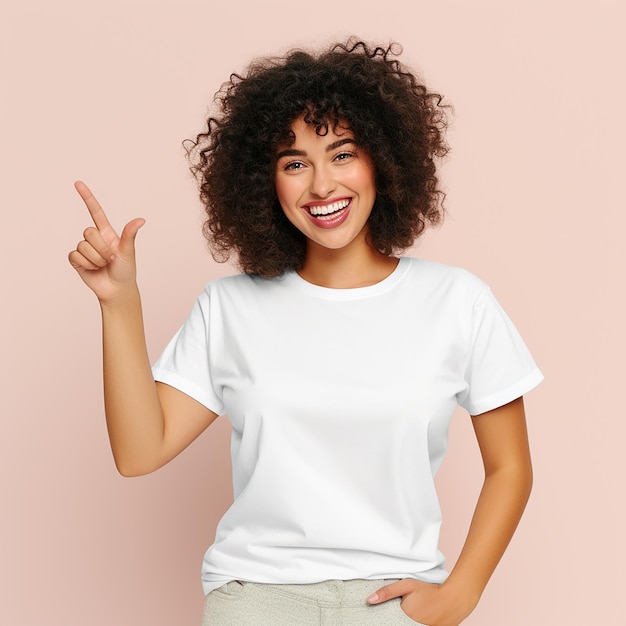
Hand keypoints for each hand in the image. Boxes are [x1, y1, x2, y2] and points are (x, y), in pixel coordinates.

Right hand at [68, 181, 144, 301]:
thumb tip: (141, 220)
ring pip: (83, 245)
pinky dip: (86, 264)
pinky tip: (94, 269)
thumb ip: (130, 235)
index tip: (78, 183)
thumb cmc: (126, 270)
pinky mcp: (77, 260)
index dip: (87, 197)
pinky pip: (75, 255)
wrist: (117, 289)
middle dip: (101, 248)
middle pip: (88, 232)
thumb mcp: (129, 252)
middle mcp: (95, 238)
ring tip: (104, 265)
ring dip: (96, 258)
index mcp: (107, 233)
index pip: (96, 211)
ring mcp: (85, 248)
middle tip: (111, 259)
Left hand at [367, 578, 475, 625]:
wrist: (453, 599)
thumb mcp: (406, 586)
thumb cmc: (429, 591)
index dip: (387, 617)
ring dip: (406, 621)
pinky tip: (421, 615)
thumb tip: (369, 600)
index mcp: (403, 618)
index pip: (388, 621)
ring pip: (407, 625)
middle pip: (398, 623)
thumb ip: (387, 592)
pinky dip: (416, 622)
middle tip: (406, 609)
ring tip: (415, 611)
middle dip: (397, 619)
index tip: (387, 613)